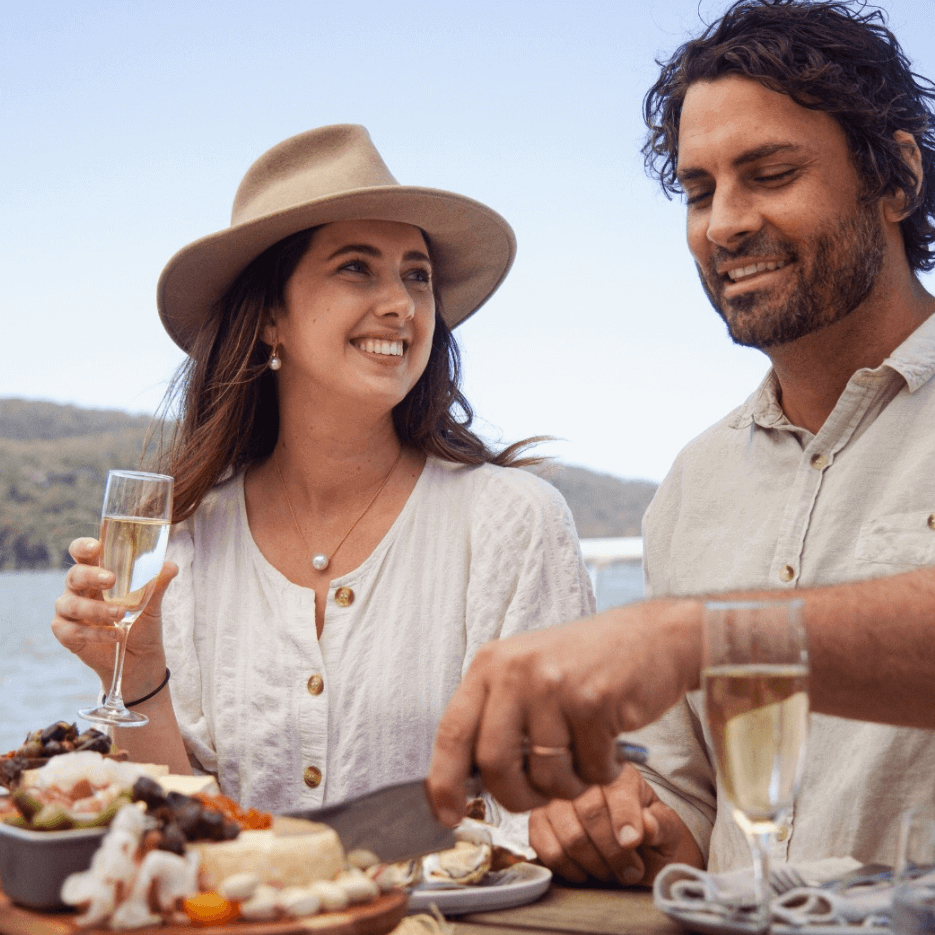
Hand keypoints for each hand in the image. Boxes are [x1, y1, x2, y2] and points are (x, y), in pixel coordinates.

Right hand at [52, 537, 177, 695]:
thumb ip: (158, 584)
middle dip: (91, 576)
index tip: (96, 547)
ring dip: (96, 609)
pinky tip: (116, 634)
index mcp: (97, 574)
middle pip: (74, 576)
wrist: (141, 660)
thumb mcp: (153, 604)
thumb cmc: (142, 624)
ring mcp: (70, 612)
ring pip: (69, 604)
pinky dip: (95, 632)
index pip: (82, 553)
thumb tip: (171, 566)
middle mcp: (79, 590)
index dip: (83, 547)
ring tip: (121, 615)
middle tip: (112, 580)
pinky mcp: (67, 635)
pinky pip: (72, 630)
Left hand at [427, 599, 701, 822]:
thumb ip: (498, 717)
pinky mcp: (594, 702)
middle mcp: (516, 670)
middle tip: (539, 795)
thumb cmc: (590, 664)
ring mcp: (554, 685)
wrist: (655, 637)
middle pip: (494, 764)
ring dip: (569, 785)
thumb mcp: (529, 675)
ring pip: (545, 775)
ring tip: (585, 758)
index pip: (452, 731)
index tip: (446, 815)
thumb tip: (467, 781)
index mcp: (492, 664)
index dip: (443, 781)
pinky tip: (611, 745)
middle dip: (517, 796)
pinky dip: (604, 773)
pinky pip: (591, 771)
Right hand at [529, 766, 702, 885]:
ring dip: (595, 864)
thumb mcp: (668, 830)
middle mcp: (580, 778)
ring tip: (612, 872)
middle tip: (631, 872)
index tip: (633, 842)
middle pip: (590, 813)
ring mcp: (554, 799)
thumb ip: (662, 824)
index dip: (624, 817)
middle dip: (614, 852)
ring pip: (570, 835)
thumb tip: (648, 824)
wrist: (631, 855)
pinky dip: (571, 869)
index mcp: (617, 772)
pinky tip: (586, 871)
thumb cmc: (648, 838)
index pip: (615, 789)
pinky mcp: (537, 823)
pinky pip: (548, 850)